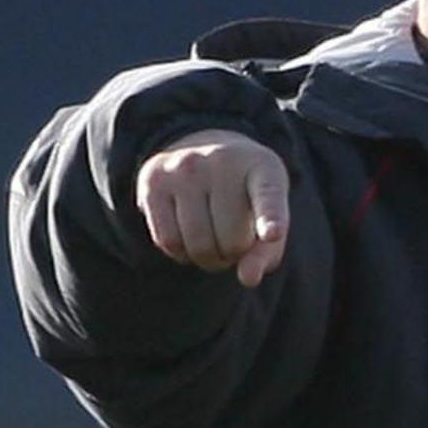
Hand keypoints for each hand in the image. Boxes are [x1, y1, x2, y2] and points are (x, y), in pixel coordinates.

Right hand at [135, 129, 292, 287]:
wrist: (204, 149)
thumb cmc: (245, 197)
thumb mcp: (267, 217)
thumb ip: (265, 252)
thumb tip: (248, 278)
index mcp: (263, 168)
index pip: (269, 198)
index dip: (272, 218)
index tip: (273, 235)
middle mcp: (221, 160)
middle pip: (231, 241)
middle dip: (234, 254)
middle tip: (233, 239)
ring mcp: (183, 167)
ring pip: (197, 245)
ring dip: (208, 258)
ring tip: (214, 239)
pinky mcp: (153, 180)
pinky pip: (168, 241)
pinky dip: (181, 253)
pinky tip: (189, 236)